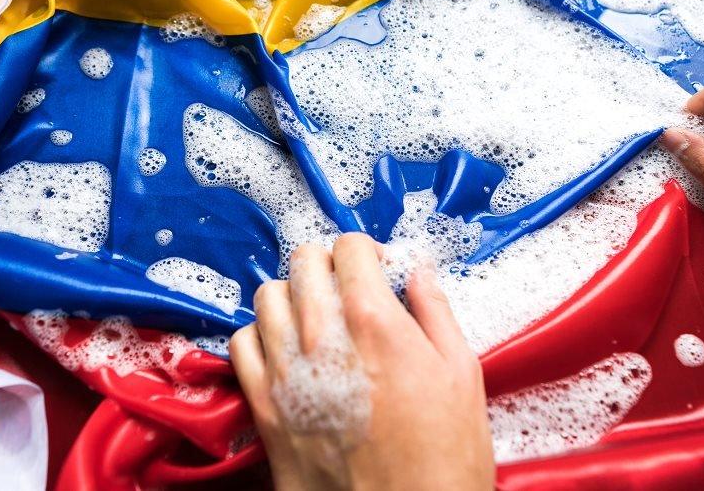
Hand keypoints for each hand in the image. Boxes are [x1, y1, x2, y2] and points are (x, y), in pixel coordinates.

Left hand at [229, 233, 493, 489]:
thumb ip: (435, 310)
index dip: (367, 251)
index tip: (379, 269)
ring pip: (268, 296)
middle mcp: (321, 338)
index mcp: (374, 322)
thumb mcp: (461, 372)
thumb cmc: (444, 456)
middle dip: (329, 263)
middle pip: (303, 262)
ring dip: (294, 294)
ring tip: (317, 315)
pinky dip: (261, 335)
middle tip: (349, 286)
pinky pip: (242, 344)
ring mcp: (286, 373)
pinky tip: (286, 349)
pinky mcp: (265, 408)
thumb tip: (419, 269)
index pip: (348, 248)